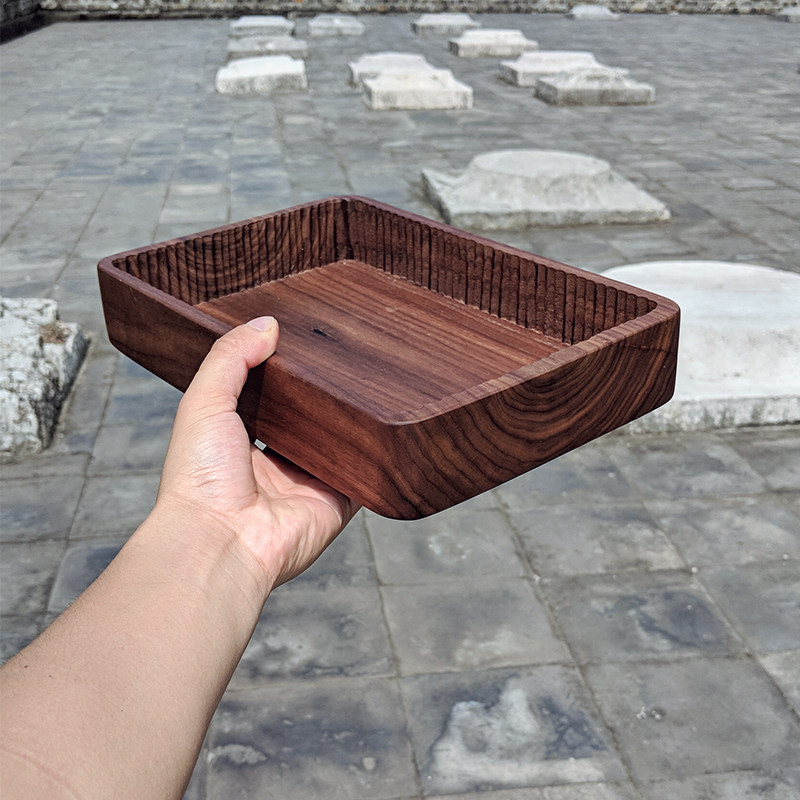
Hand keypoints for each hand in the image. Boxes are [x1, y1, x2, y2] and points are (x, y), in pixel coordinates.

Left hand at [155, 316, 358, 591]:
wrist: (220, 540)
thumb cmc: (199, 478)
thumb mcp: (204, 402)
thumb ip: (232, 359)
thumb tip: (266, 324)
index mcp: (237, 442)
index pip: (265, 400)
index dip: (280, 374)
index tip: (300, 344)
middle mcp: (272, 465)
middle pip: (305, 421)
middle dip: (319, 397)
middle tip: (342, 360)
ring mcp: (304, 484)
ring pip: (336, 445)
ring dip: (348, 423)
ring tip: (370, 382)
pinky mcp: (335, 502)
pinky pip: (362, 475)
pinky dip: (372, 457)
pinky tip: (384, 427)